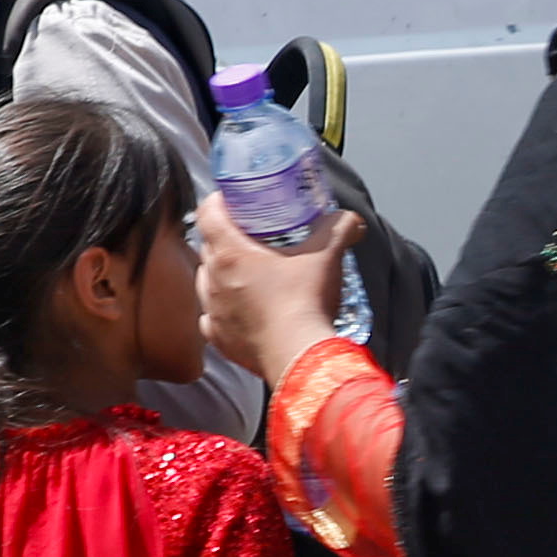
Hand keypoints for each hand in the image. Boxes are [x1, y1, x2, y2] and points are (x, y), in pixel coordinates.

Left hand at [191, 191, 360, 385]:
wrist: (300, 356)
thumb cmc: (305, 304)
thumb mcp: (327, 255)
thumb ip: (339, 228)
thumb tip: (349, 220)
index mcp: (230, 253)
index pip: (208, 213)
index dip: (218, 201)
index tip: (230, 200)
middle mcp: (213, 280)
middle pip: (208, 246)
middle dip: (225, 237)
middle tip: (249, 235)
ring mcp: (213, 311)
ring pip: (207, 281)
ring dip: (222, 274)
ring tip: (246, 272)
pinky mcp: (219, 338)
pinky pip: (212, 317)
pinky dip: (223, 310)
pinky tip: (241, 309)